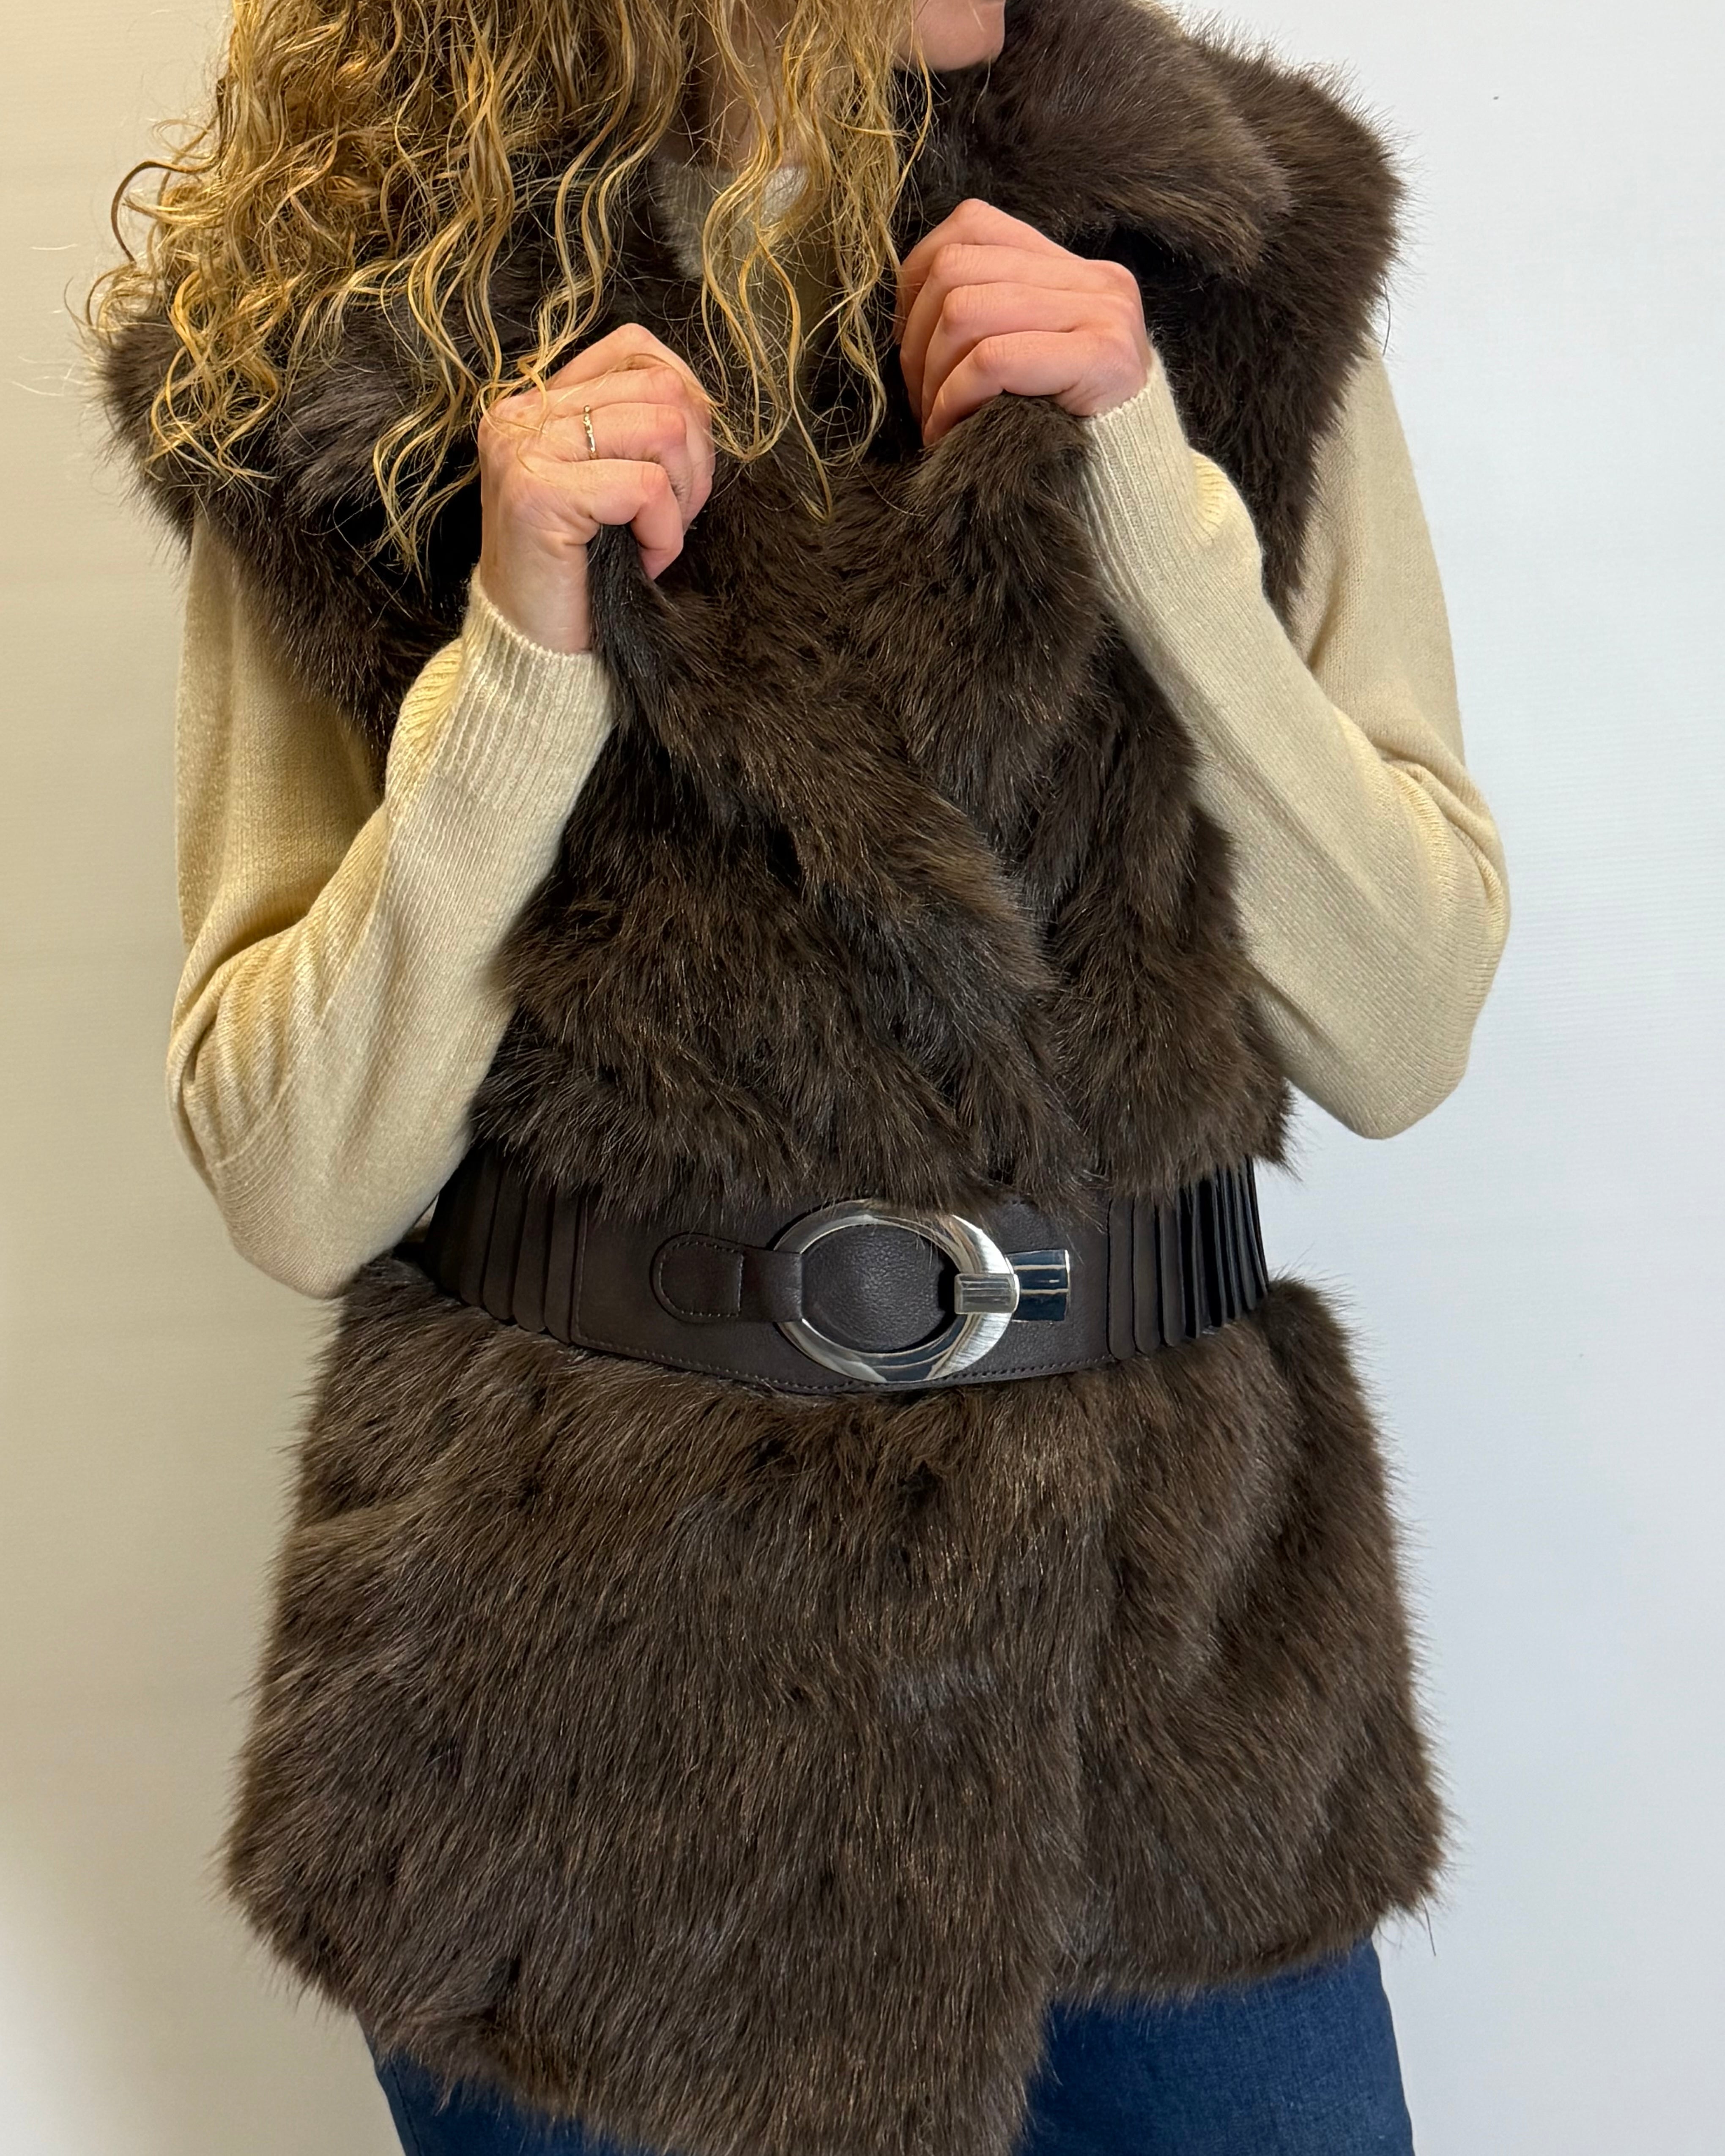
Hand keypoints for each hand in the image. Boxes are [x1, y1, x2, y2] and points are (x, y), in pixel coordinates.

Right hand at [476, 324, 715, 653]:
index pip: (635, 348)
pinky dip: (664, 533)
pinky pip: (647, 487)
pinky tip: (643, 562)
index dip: (684, 400)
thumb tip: (697, 402)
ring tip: (653, 538)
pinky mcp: (538, 493)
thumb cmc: (582, 574)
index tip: (678, 469)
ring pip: (663, 427)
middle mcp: (520, 414)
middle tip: (672, 516)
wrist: (534, 650)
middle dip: (693, 457)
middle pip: (661, 384)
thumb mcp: (609, 487)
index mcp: (536, 402)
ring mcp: (524, 449)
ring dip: (681, 496)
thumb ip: (634, 431)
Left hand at [895, 199, 1155, 446]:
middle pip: (956, 267)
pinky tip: (950, 432)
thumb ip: (988, 316)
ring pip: (966, 309)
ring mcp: (1104, 311)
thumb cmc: (1061, 430)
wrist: (1131, 485)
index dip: (918, 281)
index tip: (910, 344)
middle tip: (918, 397)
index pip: (971, 225)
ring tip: (934, 419)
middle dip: (915, 338)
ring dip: (930, 375)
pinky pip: (994, 359)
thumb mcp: (1022, 360)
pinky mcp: (1103, 356)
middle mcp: (1093, 277)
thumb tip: (904, 305)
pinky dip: (954, 398)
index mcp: (1069, 267)